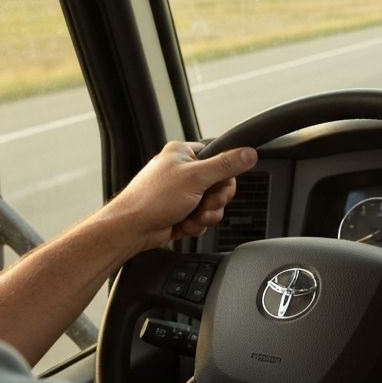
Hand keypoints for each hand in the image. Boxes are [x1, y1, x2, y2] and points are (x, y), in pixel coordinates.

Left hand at [104, 140, 257, 251]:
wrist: (132, 229)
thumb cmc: (153, 199)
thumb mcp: (196, 177)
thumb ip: (226, 165)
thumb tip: (249, 153)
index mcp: (184, 153)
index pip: (220, 159)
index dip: (224, 176)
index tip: (219, 186)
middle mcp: (182, 171)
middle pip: (219, 185)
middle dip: (214, 200)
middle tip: (205, 204)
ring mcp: (181, 193)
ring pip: (212, 204)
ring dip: (206, 214)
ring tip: (192, 216)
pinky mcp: (180, 211)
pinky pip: (202, 217)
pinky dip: (196, 223)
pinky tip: (184, 224)